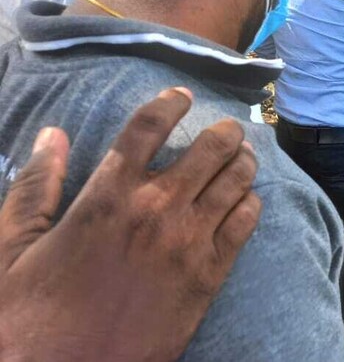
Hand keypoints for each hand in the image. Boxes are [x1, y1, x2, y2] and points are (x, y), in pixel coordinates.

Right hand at [0, 87, 260, 361]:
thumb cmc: (29, 316)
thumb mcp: (11, 249)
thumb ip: (35, 186)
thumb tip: (53, 134)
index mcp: (107, 195)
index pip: (148, 127)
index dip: (170, 102)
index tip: (181, 95)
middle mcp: (155, 209)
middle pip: (211, 146)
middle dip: (224, 131)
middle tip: (226, 130)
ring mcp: (188, 242)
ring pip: (237, 179)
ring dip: (243, 161)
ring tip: (241, 158)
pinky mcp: (209, 275)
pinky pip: (246, 222)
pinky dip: (250, 203)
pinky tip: (244, 201)